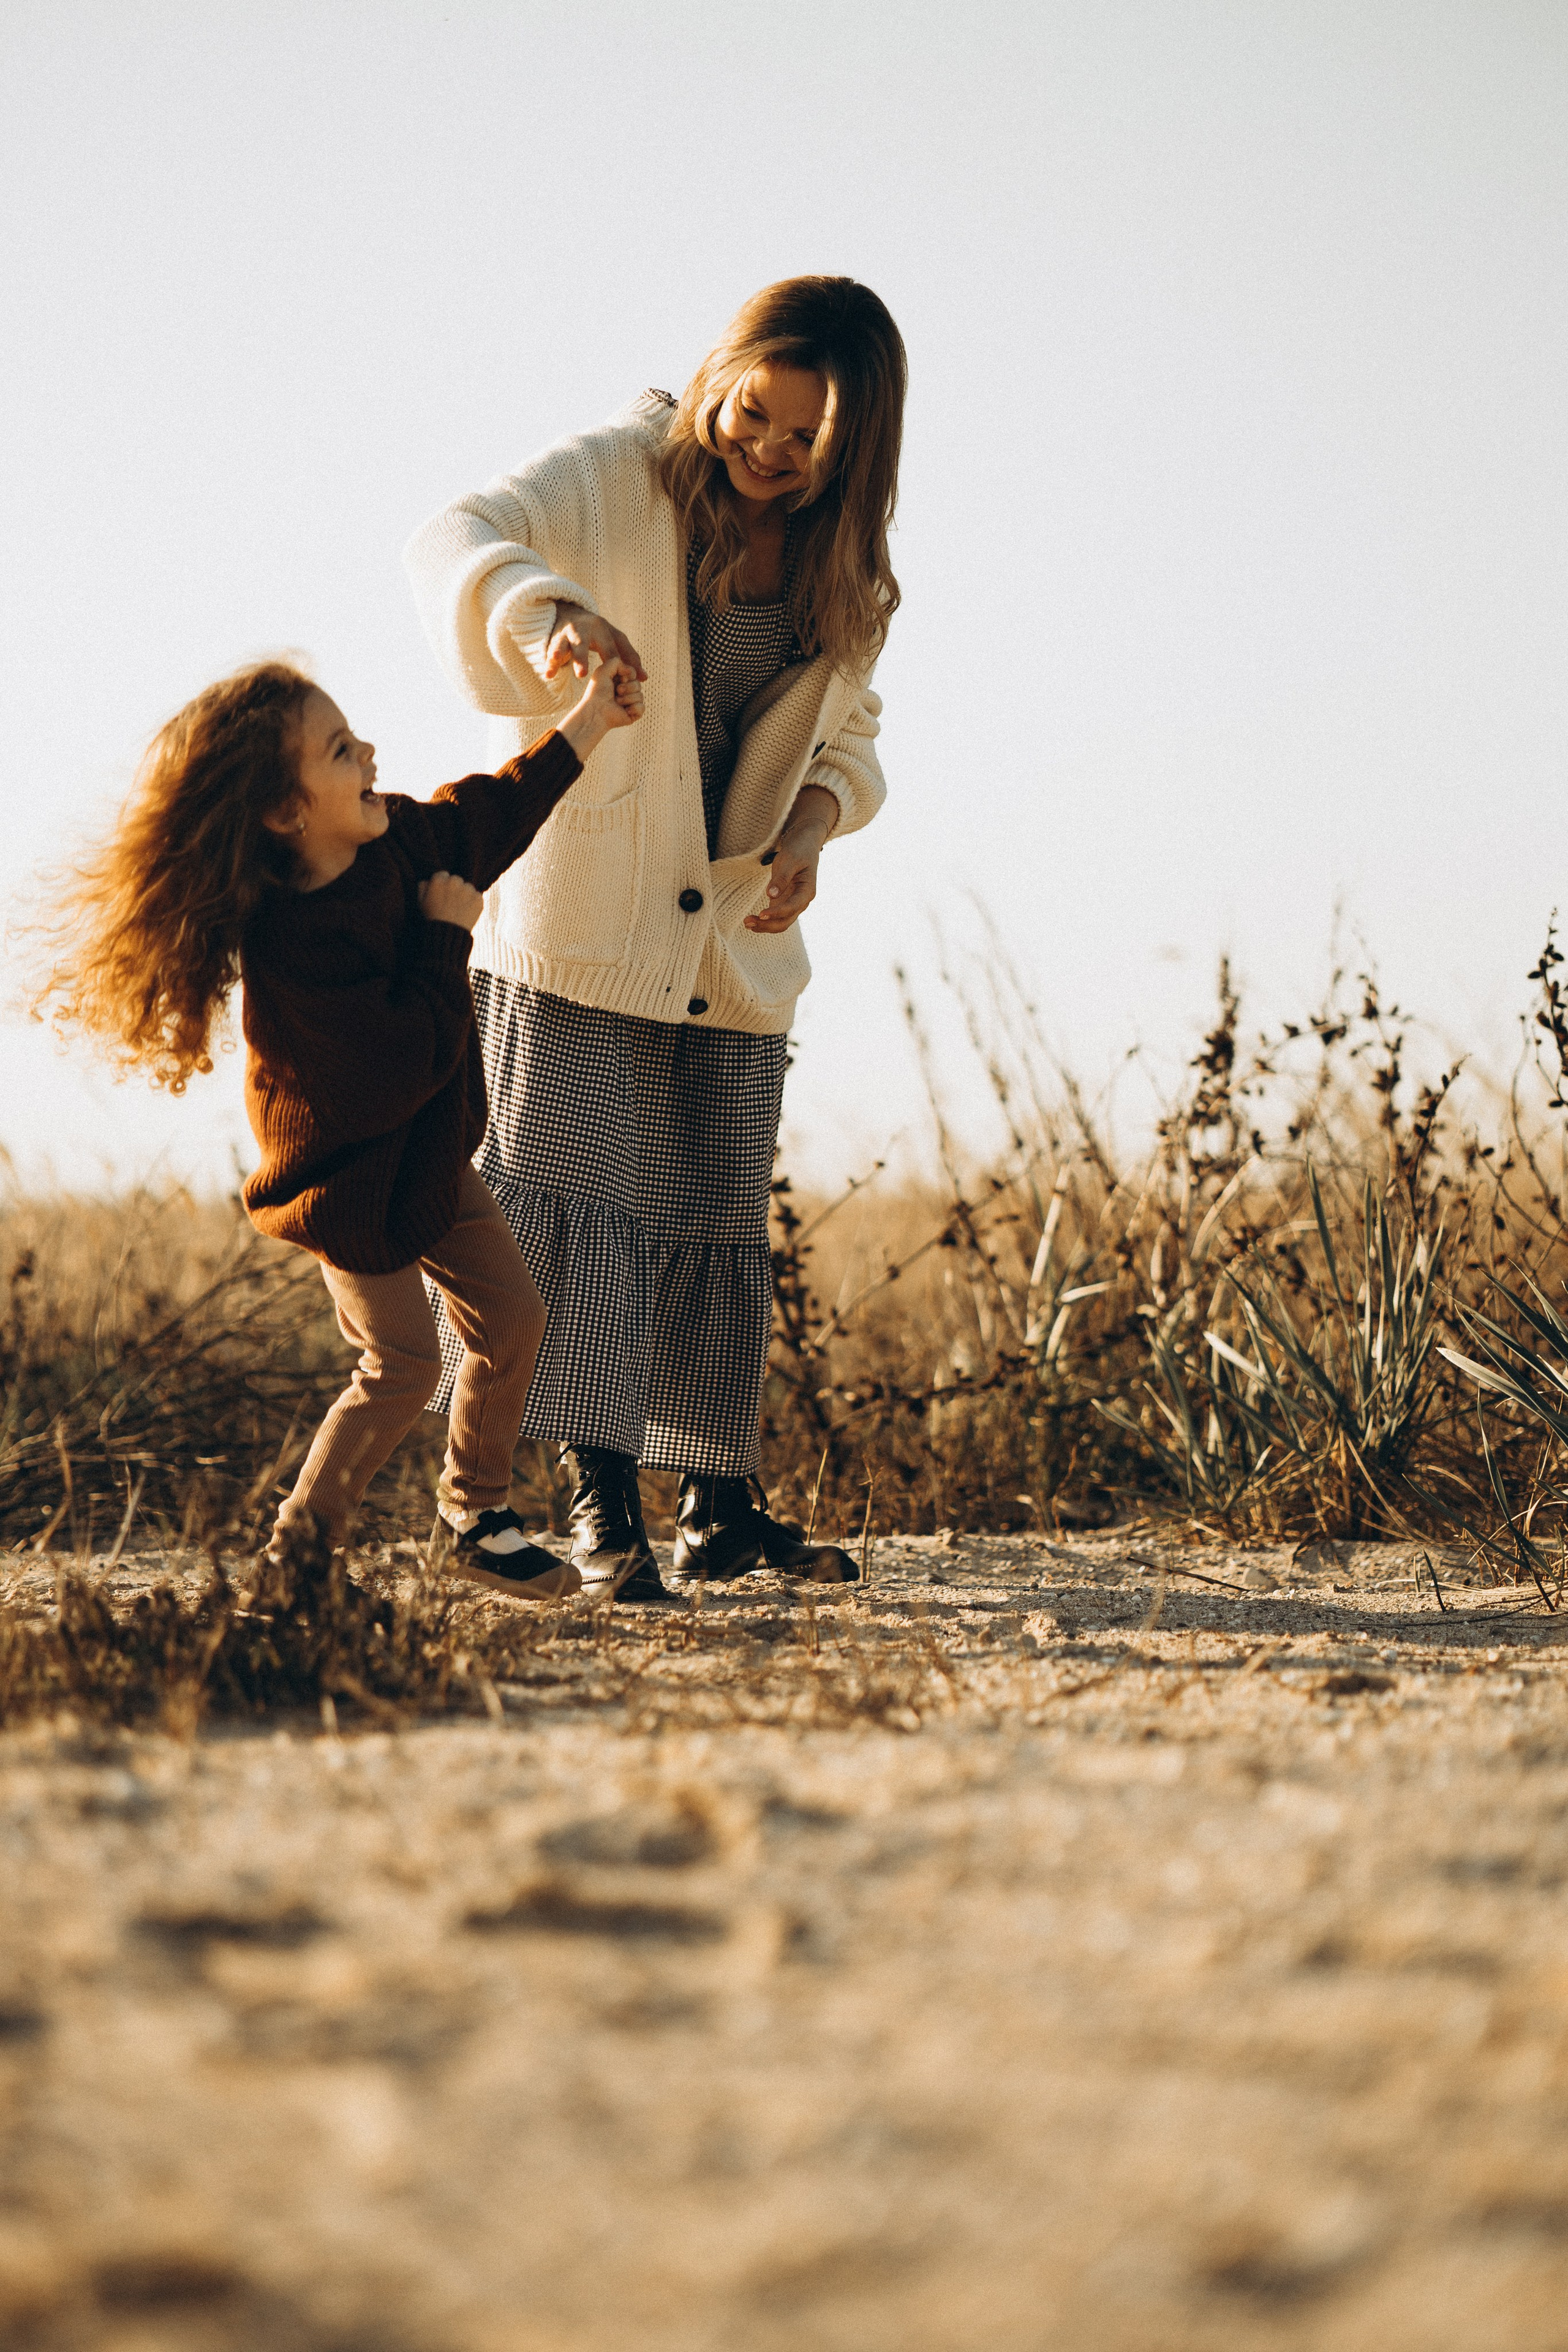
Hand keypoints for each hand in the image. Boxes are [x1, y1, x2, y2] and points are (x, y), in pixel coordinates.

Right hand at [418, 870, 483, 931]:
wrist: (448, 933)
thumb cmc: (432, 917)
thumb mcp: (421, 901)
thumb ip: (423, 886)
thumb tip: (428, 880)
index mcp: (439, 880)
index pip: (443, 875)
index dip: (442, 885)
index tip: (442, 894)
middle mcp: (454, 881)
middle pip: (456, 879)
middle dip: (454, 888)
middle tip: (451, 902)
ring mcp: (468, 889)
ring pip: (467, 887)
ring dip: (465, 894)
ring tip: (459, 909)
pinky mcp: (478, 898)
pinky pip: (476, 896)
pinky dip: (473, 902)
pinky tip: (466, 911)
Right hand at [545, 603, 646, 683]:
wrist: (569, 613)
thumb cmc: (598, 633)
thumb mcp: (614, 640)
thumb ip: (629, 657)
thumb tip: (644, 679)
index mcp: (603, 628)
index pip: (611, 647)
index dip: (618, 663)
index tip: (625, 680)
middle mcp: (584, 628)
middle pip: (582, 642)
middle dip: (581, 657)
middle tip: (582, 674)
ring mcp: (568, 632)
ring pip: (563, 644)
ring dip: (559, 654)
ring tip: (555, 663)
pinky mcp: (555, 638)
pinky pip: (551, 651)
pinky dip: (550, 662)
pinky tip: (549, 674)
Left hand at [558, 658, 644, 762]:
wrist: (597, 710)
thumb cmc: (597, 691)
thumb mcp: (604, 669)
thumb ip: (617, 661)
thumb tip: (631, 672)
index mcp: (619, 681)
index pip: (633, 673)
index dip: (627, 676)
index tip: (617, 679)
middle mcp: (625, 691)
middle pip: (638, 684)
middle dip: (628, 687)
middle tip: (617, 691)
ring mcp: (629, 703)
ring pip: (640, 695)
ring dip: (628, 698)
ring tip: (617, 702)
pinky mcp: (632, 714)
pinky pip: (642, 708)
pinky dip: (634, 708)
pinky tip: (625, 711)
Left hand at [745, 788, 836, 932]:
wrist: (803, 845)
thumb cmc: (798, 850)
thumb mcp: (791, 859)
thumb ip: (782, 877)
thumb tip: (771, 895)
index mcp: (807, 891)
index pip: (792, 907)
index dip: (777, 913)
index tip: (761, 914)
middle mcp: (801, 902)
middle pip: (786, 921)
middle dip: (767, 925)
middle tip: (747, 921)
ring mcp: (792, 903)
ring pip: (779, 923)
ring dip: (763, 926)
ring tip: (745, 922)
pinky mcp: (783, 902)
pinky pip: (774, 917)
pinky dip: (763, 921)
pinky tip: (750, 920)